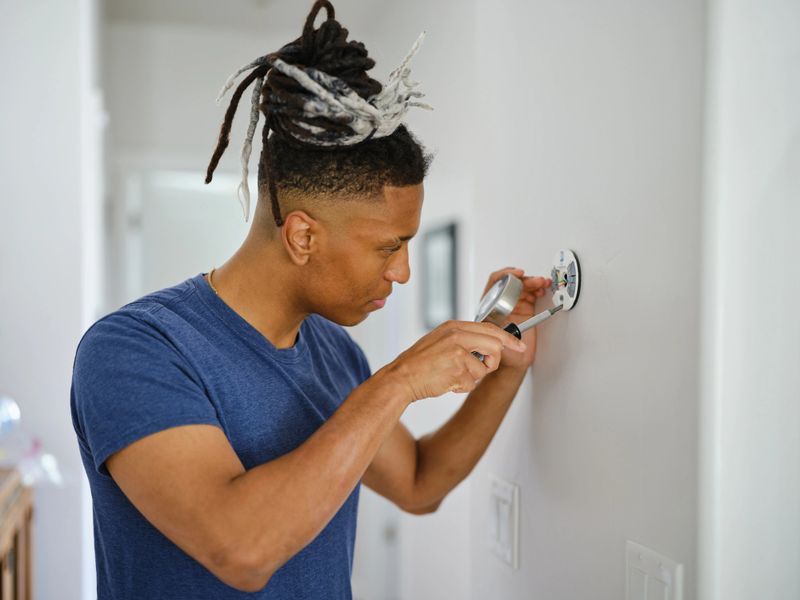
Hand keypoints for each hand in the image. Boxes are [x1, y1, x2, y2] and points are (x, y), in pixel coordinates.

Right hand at [384, 320, 526, 401]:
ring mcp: (457, 351)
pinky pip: (472, 383)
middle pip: (495, 346)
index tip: (520, 346)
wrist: (401, 378)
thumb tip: (489, 345)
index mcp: (454, 326)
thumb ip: (463, 339)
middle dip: (492, 362)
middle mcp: (457, 336)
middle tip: (482, 368)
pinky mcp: (457, 369)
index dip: (509, 338)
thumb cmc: (419, 363)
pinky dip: (462, 387)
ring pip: (484, 368)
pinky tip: (447, 382)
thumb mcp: (440, 340)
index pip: (490, 328)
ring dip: (472, 378)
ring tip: (452, 375)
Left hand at [480, 267, 551, 371]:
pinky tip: (542, 290)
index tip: (518, 274)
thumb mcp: (498, 338)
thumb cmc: (502, 353)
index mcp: (490, 306)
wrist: (513, 362)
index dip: (506, 275)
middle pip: (512, 283)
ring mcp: (513, 306)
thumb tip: (510, 321)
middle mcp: (501, 304)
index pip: (495, 282)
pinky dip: (538, 290)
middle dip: (526, 279)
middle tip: (537, 282)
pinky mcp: (524, 310)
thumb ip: (502, 329)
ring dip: (534, 283)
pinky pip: (531, 295)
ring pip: (523, 287)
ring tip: (543, 284)